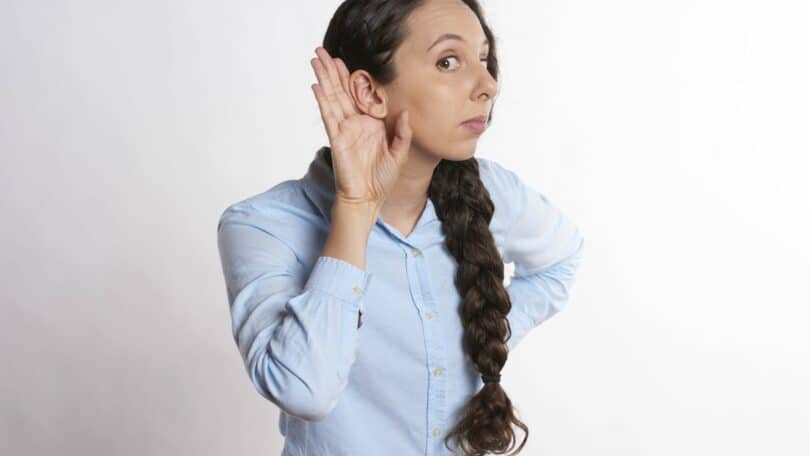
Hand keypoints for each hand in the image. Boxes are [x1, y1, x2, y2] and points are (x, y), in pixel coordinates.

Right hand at [310, 47, 411, 208]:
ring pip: (332, 98)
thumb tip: (407, 113)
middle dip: (331, 70)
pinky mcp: (337, 139)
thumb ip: (403, 133)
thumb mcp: (400, 154)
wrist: (368, 199)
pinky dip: (322, 100)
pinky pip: (328, 116)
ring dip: (324, 78)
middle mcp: (355, 123)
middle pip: (341, 90)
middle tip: (321, 51)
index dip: (351, 77)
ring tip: (315, 60)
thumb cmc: (382, 180)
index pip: (359, 94)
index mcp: (370, 124)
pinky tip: (316, 85)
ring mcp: (344, 129)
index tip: (344, 60)